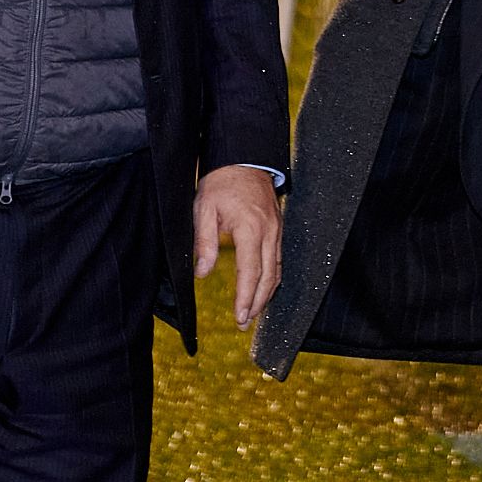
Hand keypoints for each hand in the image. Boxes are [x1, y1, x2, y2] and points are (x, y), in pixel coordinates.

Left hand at [193, 165, 281, 328]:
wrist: (244, 157)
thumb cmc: (221, 182)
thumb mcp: (204, 208)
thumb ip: (205, 241)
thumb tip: (202, 273)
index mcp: (250, 228)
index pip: (250, 272)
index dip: (246, 298)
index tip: (240, 317)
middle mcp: (268, 232)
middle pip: (268, 277)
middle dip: (258, 303)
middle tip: (245, 323)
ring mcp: (276, 230)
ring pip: (276, 270)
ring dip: (266, 294)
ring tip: (253, 312)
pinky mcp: (278, 228)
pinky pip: (278, 259)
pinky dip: (272, 278)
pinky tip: (263, 288)